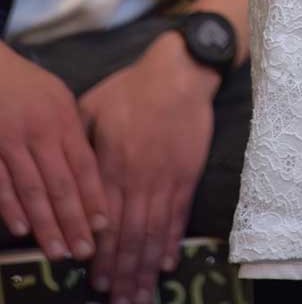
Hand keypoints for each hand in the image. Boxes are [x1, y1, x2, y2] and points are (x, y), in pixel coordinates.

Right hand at [0, 41, 107, 262]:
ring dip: (45, 223)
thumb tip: (88, 172)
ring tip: (58, 250)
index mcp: (63, 119)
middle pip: (60, 183)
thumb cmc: (28, 86)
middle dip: (74, 220)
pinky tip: (22, 229)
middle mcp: (40, 132)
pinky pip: (1, 183)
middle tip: (84, 251)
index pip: (83, 164)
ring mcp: (12, 142)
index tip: (103, 225)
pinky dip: (11, 207)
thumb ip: (72, 133)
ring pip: (32, 189)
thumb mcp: (58, 99)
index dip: (94, 196)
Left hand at [78, 33, 218, 303]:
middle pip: (129, 234)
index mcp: (111, 163)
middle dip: (123, 270)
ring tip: (140, 293)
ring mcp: (165, 178)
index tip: (96, 279)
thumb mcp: (93, 106)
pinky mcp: (187, 174)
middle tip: (119, 299)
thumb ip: (80, 141)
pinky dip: (172, 242)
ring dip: (145, 266)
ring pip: (153, 231)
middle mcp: (138, 177)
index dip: (101, 253)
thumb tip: (63, 167)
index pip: (104, 220)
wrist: (181, 72)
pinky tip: (166, 264)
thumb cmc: (134, 87)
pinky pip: (178, 215)